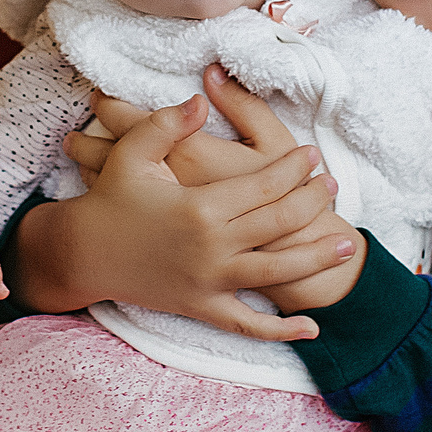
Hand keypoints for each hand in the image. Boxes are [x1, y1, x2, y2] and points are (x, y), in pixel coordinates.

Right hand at [13, 92, 354, 340]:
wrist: (83, 255)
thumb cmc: (110, 201)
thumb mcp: (132, 155)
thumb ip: (166, 124)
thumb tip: (200, 100)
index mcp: (199, 207)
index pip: (264, 185)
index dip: (294, 169)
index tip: (312, 155)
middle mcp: (210, 247)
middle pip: (279, 223)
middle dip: (312, 202)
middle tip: (332, 186)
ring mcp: (209, 282)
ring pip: (276, 272)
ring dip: (317, 258)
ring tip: (347, 243)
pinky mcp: (201, 307)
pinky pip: (248, 325)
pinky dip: (281, 331)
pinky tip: (311, 329)